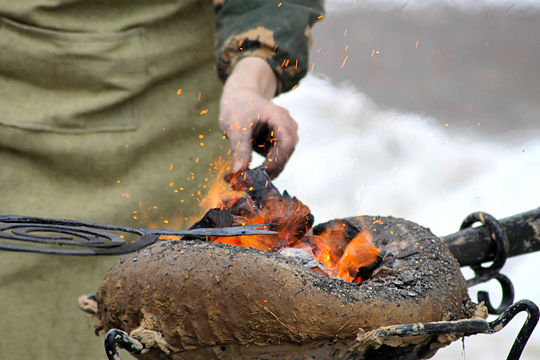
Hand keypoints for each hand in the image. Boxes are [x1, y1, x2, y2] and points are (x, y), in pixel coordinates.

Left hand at [219, 57, 298, 179]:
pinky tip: (249, 170)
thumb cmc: (237, 107)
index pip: (286, 144)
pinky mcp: (278, 142)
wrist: (238, 98)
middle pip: (286, 153)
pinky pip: (275, 157)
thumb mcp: (235, 127)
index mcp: (280, 118)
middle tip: (250, 182)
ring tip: (246, 177)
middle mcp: (288, 126)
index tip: (259, 176)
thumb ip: (239, 149)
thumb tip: (239, 171)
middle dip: (270, 169)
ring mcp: (285, 134)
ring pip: (281, 158)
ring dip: (267, 169)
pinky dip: (264, 166)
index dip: (275, 162)